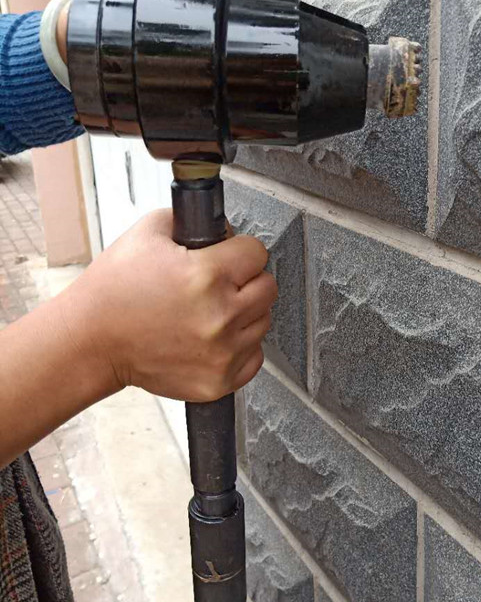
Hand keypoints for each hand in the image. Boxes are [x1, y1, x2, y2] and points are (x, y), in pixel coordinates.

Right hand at [58, 209, 276, 402]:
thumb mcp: (146, 233)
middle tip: (220, 284)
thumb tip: (225, 230)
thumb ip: (190, 221)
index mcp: (206, 276)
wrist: (90, 342)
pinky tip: (213, 338)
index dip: (240, 250)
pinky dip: (240, 347)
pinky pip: (255, 356)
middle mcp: (220, 316)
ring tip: (210, 311)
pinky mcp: (219, 380)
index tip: (228, 257)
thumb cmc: (113, 291)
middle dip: (247, 280)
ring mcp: (223, 352)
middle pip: (268, 287)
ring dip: (244, 313)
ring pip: (263, 321)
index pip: (257, 252)